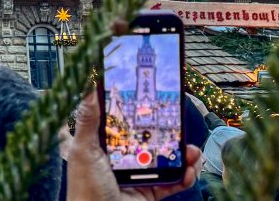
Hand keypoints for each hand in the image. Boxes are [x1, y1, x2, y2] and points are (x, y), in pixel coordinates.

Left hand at [62, 88, 200, 200]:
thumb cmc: (85, 189)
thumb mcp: (85, 151)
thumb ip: (89, 121)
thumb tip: (88, 88)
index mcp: (104, 146)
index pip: (124, 123)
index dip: (139, 112)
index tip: (154, 98)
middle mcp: (122, 159)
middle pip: (150, 140)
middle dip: (168, 132)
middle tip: (180, 124)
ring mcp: (138, 176)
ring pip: (165, 160)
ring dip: (183, 154)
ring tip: (193, 149)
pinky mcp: (150, 193)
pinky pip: (172, 183)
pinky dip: (185, 177)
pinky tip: (191, 170)